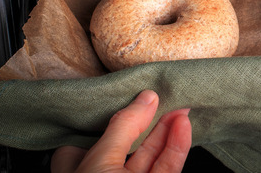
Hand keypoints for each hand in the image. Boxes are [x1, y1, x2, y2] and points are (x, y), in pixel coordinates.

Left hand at [51, 90, 191, 172]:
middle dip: (147, 118)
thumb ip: (124, 127)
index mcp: (76, 169)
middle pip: (127, 143)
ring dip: (167, 129)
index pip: (88, 136)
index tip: (130, 94)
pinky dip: (177, 147)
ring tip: (180, 106)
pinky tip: (183, 126)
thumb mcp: (100, 160)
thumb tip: (145, 98)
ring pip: (150, 155)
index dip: (108, 114)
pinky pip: (167, 167)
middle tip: (164, 95)